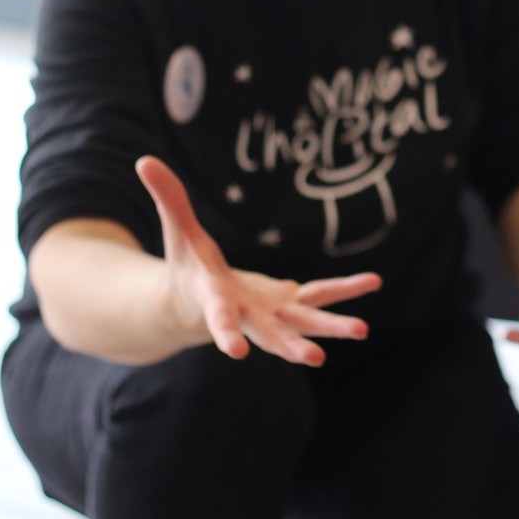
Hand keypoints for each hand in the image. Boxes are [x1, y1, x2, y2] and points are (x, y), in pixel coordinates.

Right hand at [135, 155, 381, 366]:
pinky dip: (346, 290)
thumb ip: (168, 199)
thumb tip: (144, 160)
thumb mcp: (178, 232)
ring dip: (332, 326)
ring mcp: (273, 314)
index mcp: (216, 302)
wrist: (200, 305)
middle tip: (315, 358)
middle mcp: (248, 317)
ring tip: (361, 331)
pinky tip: (373, 282)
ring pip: (305, 321)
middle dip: (291, 346)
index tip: (236, 354)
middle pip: (271, 334)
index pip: (219, 320)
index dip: (226, 335)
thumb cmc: (188, 268)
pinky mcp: (291, 304)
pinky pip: (322, 296)